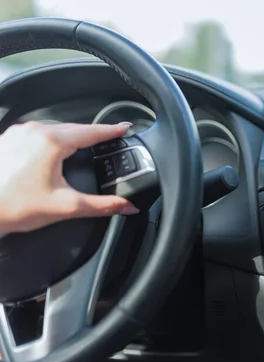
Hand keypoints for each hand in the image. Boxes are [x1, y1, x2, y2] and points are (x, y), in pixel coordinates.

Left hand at [0, 121, 138, 234]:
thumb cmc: (12, 206)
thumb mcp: (66, 206)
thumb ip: (103, 206)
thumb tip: (127, 207)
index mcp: (51, 142)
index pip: (91, 131)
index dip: (112, 130)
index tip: (125, 128)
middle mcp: (33, 131)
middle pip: (74, 128)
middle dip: (93, 134)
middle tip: (109, 139)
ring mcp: (18, 134)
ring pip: (55, 130)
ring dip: (72, 137)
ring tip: (85, 146)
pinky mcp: (7, 140)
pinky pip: (38, 134)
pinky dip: (53, 141)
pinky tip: (56, 153)